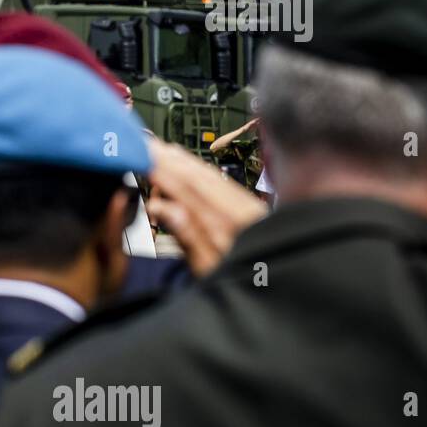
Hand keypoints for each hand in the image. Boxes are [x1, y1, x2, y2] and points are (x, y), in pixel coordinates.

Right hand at [144, 140, 267, 275]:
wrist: (288, 282)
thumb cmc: (248, 283)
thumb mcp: (211, 269)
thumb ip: (188, 237)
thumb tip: (163, 207)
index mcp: (224, 223)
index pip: (185, 188)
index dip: (160, 170)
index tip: (139, 156)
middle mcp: (236, 209)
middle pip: (196, 176)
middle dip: (168, 157)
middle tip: (144, 142)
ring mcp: (245, 206)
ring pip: (209, 176)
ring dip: (183, 160)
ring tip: (162, 148)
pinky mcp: (250, 209)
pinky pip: (222, 182)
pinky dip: (202, 169)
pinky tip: (191, 164)